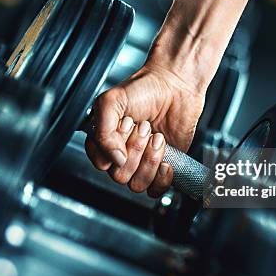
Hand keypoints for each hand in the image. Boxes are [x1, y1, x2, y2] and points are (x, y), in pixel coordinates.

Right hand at [85, 60, 205, 196]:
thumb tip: (115, 159)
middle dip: (135, 149)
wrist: (175, 85)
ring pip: (137, 184)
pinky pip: (155, 190)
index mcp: (104, 140)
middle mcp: (120, 153)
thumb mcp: (112, 101)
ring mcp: (141, 162)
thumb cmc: (144, 89)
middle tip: (144, 127)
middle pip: (119, 175)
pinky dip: (161, 178)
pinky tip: (166, 159)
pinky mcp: (161, 167)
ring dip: (149, 160)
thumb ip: (102, 131)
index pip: (100, 162)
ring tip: (157, 137)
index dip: (114, 147)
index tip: (126, 124)